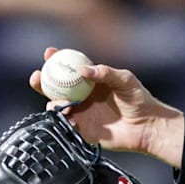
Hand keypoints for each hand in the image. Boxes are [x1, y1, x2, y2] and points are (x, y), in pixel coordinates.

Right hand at [29, 47, 184, 162]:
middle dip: (42, 80)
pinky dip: (61, 119)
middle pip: (56, 86)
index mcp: (91, 81)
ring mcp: (81, 112)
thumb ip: (105, 73)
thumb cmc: (139, 99)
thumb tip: (83, 69)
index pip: (70, 67)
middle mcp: (82, 95)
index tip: (49, 53)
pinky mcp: (82, 130)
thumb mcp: (125, 80)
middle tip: (37, 76)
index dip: (57, 59)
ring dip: (51, 101)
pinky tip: (67, 115)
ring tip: (61, 101)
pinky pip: (65, 124)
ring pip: (57, 105)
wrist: (147, 126)